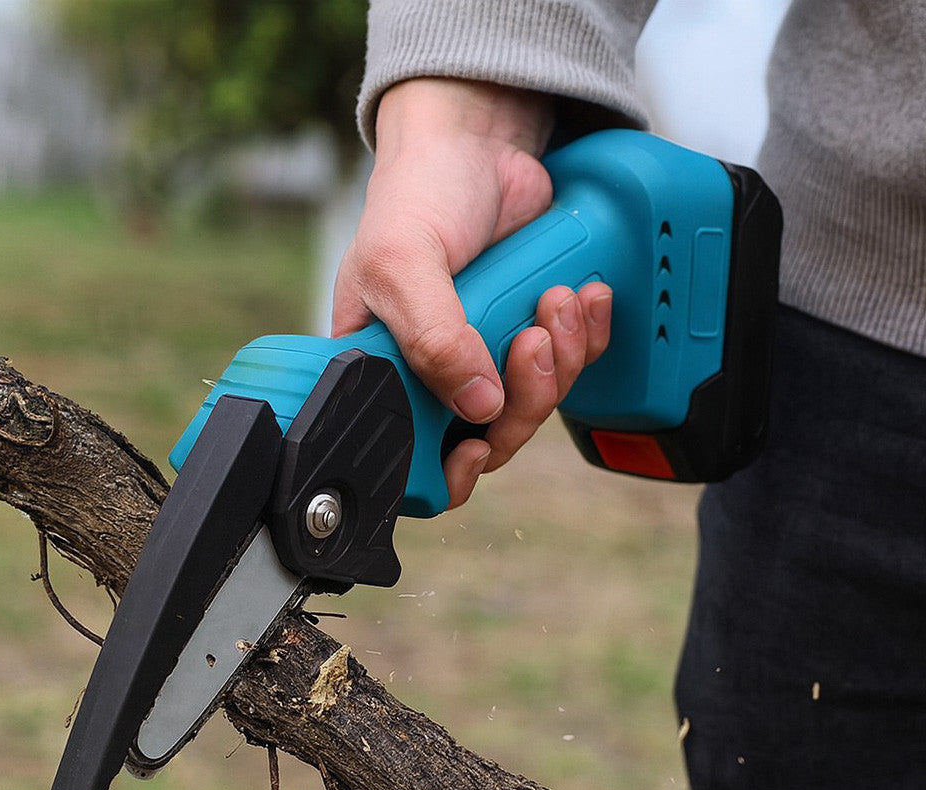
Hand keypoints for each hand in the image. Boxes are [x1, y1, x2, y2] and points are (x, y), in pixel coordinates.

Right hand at [332, 78, 610, 507]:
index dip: (448, 468)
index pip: (413, 452)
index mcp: (384, 369)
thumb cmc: (418, 195)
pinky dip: (584, 338)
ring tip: (558, 302)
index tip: (479, 444)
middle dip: (524, 398)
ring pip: (534, 404)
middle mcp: (434, 372)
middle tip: (531, 342)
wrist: (477, 141)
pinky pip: (569, 365)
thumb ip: (432, 337)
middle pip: (490, 434)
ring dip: (560, 361)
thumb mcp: (402, 262)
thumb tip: (479, 404)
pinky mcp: (529, 329)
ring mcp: (485, 355)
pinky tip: (582, 297)